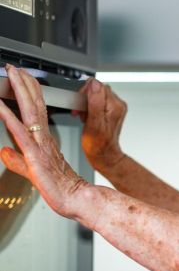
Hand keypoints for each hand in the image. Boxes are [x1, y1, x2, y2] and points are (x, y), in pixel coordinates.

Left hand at [0, 65, 88, 217]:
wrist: (78, 201)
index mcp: (44, 143)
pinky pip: (20, 133)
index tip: (25, 79)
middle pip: (34, 107)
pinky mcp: (36, 156)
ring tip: (12, 76)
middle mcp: (43, 141)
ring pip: (29, 113)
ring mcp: (41, 146)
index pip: (36, 113)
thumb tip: (4, 152)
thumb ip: (17, 161)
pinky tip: (0, 107)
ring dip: (20, 93)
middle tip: (17, 69)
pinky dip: (9, 118)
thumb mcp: (33, 172)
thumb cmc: (61, 190)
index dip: (30, 94)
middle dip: (25, 86)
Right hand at [78, 78, 127, 171]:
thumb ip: (95, 101)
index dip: (85, 93)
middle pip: (96, 89)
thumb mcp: (94, 122)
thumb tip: (94, 84)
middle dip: (84, 99)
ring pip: (95, 95)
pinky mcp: (110, 111)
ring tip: (84, 116)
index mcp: (115, 106)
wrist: (103, 154)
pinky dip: (88, 108)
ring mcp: (114, 108)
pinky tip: (87, 117)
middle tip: (81, 112)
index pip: (97, 85)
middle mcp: (117, 105)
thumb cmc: (98, 144)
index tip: (80, 105)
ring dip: (85, 104)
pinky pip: (96, 102)